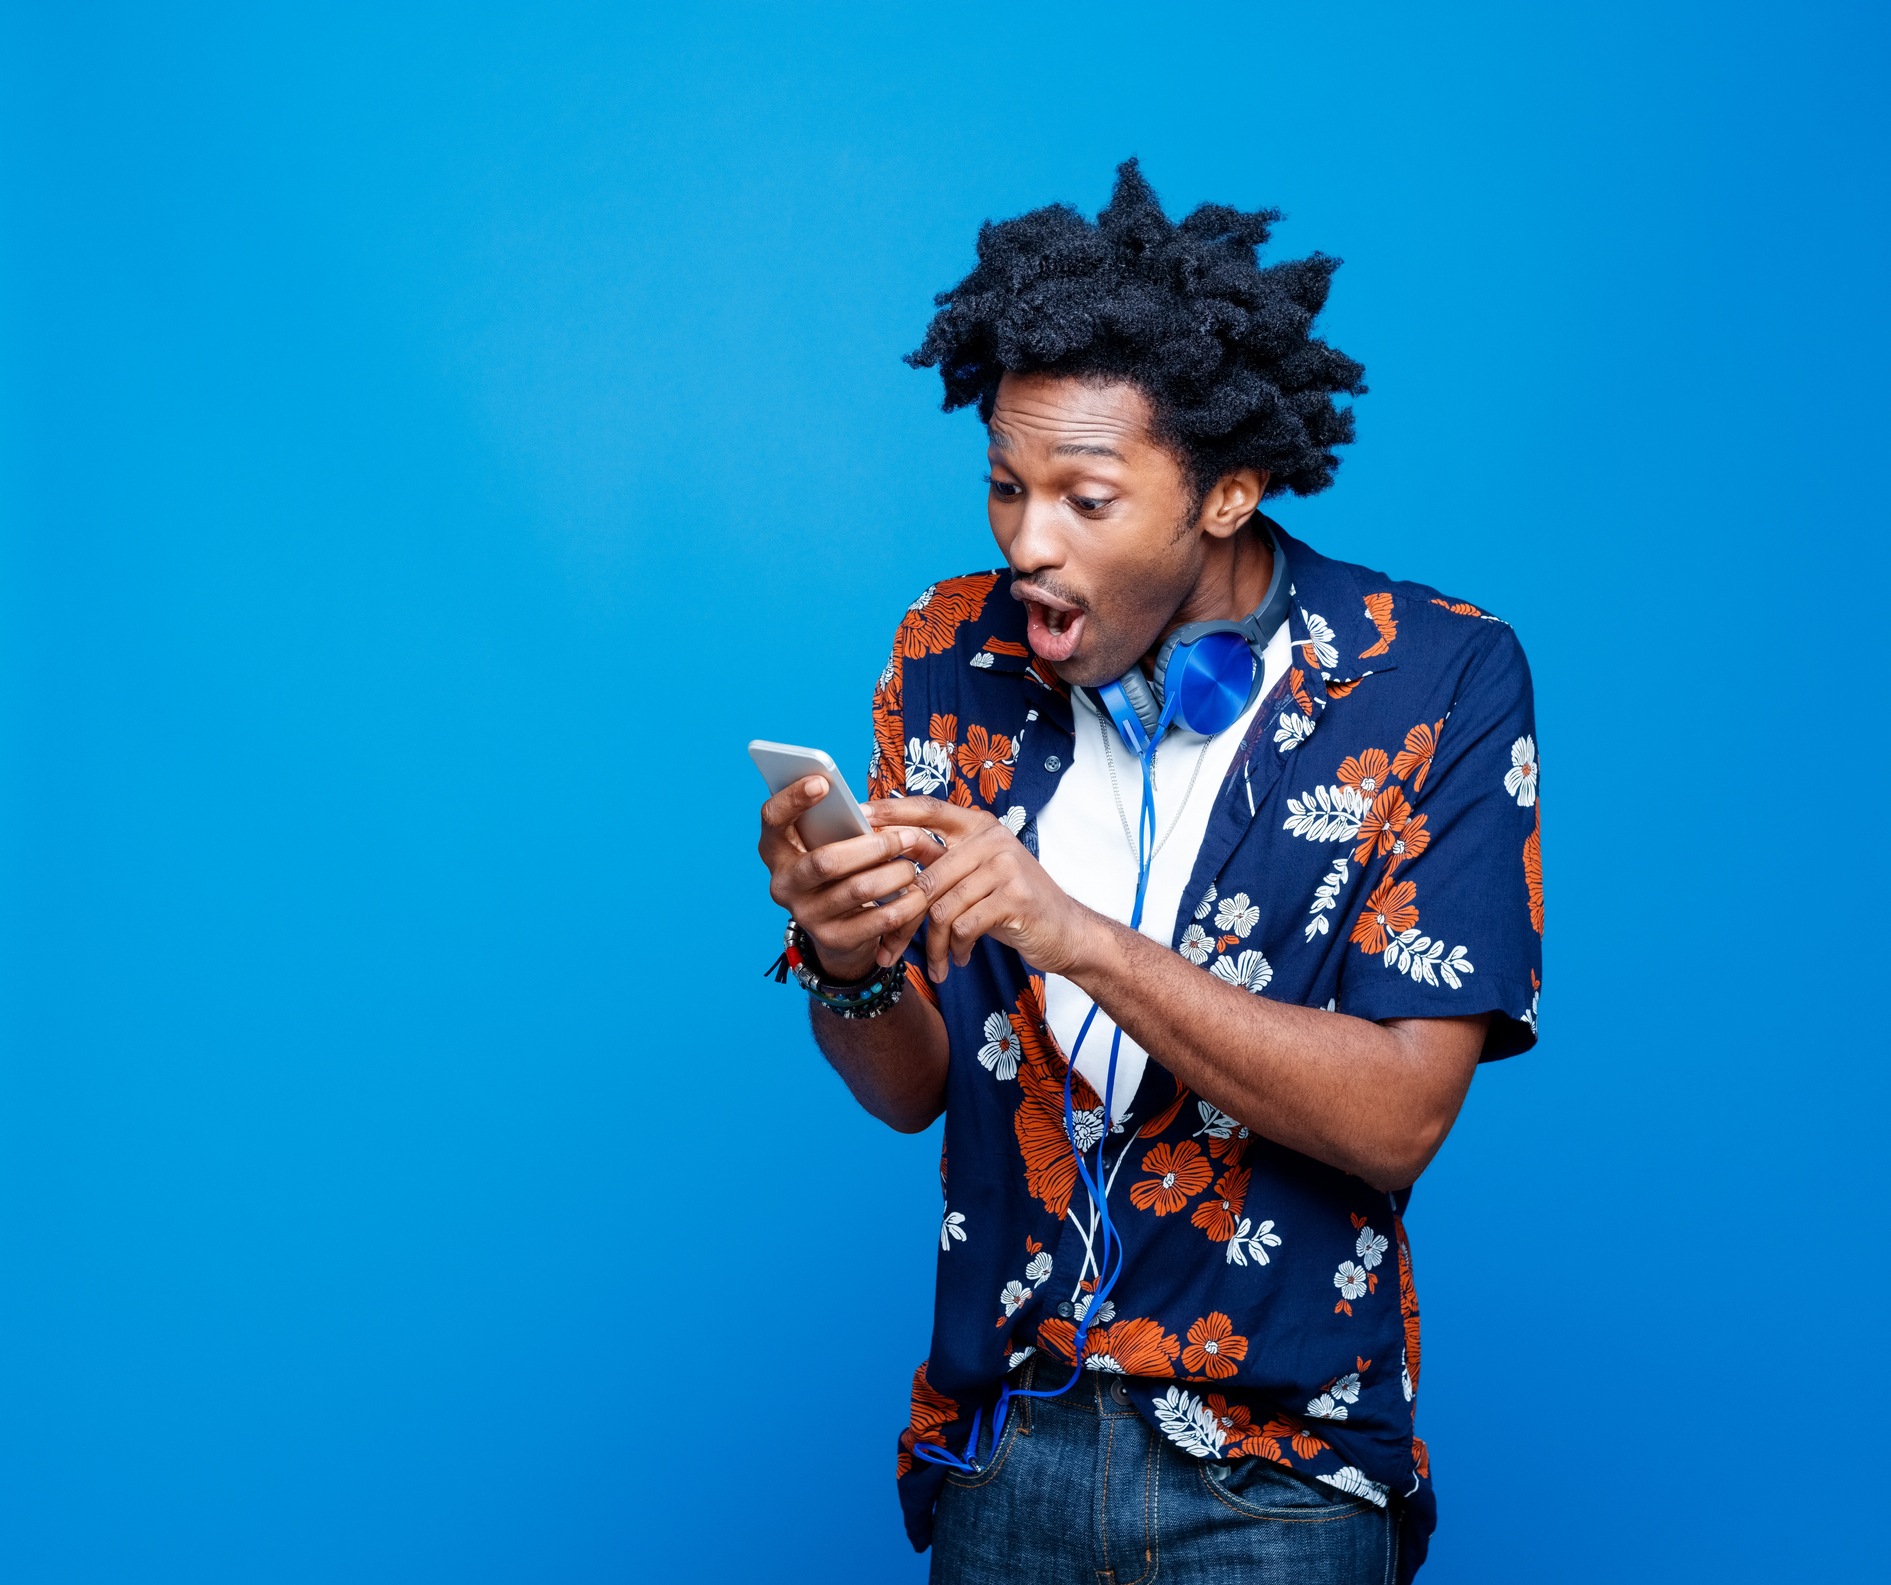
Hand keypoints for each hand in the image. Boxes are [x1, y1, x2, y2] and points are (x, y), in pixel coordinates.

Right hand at [758, 777, 939, 981]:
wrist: (839, 933)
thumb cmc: (839, 871)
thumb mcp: (828, 845)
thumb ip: (836, 825)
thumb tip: (869, 811)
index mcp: (776, 851)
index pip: (772, 818)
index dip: (793, 798)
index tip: (823, 782)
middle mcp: (783, 884)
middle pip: (825, 861)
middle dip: (873, 847)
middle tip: (908, 836)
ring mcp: (806, 915)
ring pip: (858, 890)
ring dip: (895, 874)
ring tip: (914, 863)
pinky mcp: (833, 940)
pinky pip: (879, 920)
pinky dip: (905, 904)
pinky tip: (919, 893)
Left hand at [862, 796, 1101, 983]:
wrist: (1065, 931)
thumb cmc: (1010, 905)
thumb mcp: (975, 876)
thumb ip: (940, 863)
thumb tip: (883, 858)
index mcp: (978, 826)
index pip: (928, 808)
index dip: (892, 811)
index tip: (860, 815)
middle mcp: (991, 838)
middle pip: (925, 876)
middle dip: (903, 920)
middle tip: (889, 951)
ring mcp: (1005, 865)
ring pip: (940, 907)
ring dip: (933, 944)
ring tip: (937, 963)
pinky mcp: (1015, 896)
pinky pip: (963, 925)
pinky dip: (956, 949)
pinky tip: (960, 959)